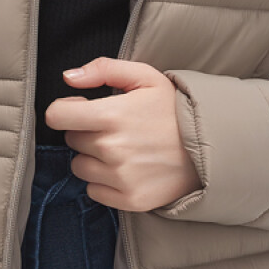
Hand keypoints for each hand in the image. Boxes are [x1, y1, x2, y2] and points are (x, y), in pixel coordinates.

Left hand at [43, 57, 202, 211]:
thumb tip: (68, 77)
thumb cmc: (174, 109)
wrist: (212, 146)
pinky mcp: (130, 200)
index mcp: (112, 115)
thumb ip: (103, 69)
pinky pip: (94, 192)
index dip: (65, 110)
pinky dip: (104, 182)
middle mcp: (113, 149)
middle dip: (87, 132)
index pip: (56, 116)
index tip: (79, 110)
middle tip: (115, 128)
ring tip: (122, 150)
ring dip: (93, 159)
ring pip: (80, 167)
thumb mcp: (145, 76)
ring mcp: (121, 177)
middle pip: (72, 141)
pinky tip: (127, 170)